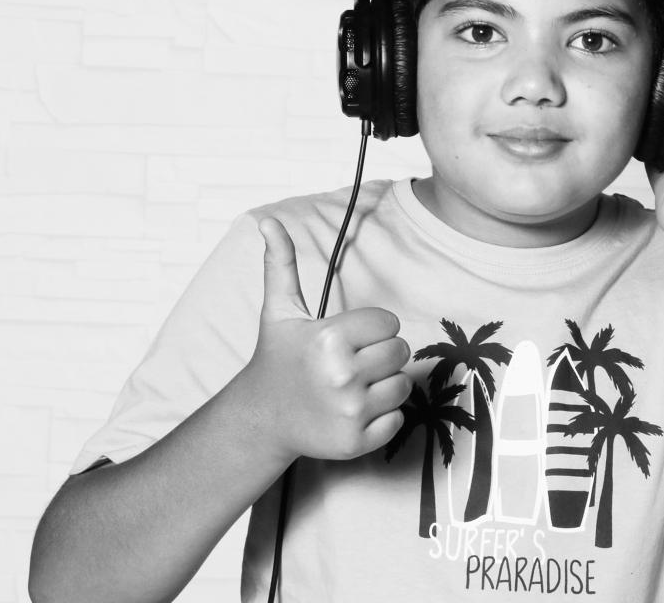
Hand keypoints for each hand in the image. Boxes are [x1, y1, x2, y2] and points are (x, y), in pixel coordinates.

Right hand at [237, 216, 412, 461]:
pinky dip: (382, 416)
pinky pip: (397, 419)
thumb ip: (280, 263)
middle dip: (381, 354)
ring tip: (353, 386)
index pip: (389, 323)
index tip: (349, 338)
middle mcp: (342, 374)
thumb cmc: (277, 359)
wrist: (260, 418)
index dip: (373, 329)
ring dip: (384, 385)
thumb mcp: (279, 311)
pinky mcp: (356, 442)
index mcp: (330, 338)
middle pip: (400, 352)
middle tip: (352, 362)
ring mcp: (350, 411)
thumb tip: (268, 221)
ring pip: (402, 385)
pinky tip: (354, 411)